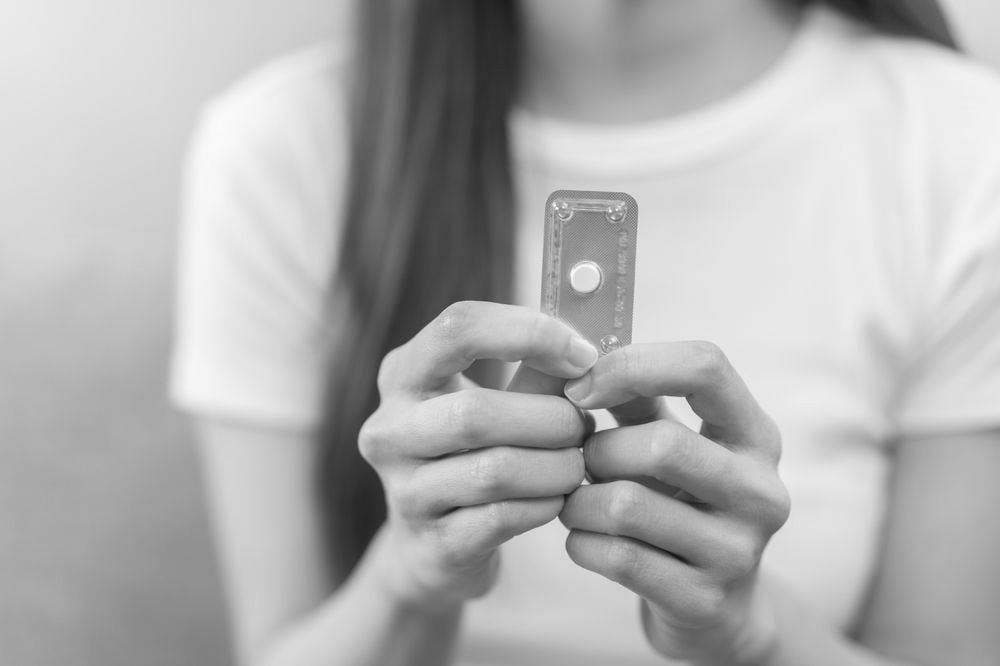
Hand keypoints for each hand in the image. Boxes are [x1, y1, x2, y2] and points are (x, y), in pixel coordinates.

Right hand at [358, 301, 594, 610]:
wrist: (432, 549)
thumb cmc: (475, 456)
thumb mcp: (499, 403)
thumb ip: (539, 370)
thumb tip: (595, 344)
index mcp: (403, 374)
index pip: (458, 327)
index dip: (529, 332)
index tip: (584, 355)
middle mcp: (389, 429)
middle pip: (476, 412)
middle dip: (551, 418)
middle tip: (585, 425)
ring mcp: (404, 491)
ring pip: (495, 470)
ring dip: (556, 466)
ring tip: (576, 463)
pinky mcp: (432, 544)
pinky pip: (503, 518)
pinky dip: (545, 505)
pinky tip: (557, 499)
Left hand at [558, 341, 789, 664]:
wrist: (717, 606)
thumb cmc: (678, 501)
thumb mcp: (668, 440)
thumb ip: (631, 395)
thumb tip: (573, 353)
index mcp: (755, 434)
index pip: (705, 365)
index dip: (632, 365)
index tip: (580, 388)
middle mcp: (761, 490)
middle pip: (661, 443)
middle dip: (598, 450)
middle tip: (579, 462)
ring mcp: (739, 550)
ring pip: (628, 505)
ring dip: (579, 500)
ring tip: (577, 501)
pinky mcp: (705, 600)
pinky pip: (617, 557)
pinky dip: (581, 543)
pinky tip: (585, 539)